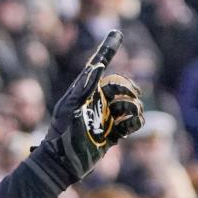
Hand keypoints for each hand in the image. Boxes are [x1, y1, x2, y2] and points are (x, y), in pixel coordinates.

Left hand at [43, 32, 144, 180]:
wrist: (62, 164)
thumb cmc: (61, 135)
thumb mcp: (71, 109)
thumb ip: (85, 88)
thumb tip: (97, 67)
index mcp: (85, 92)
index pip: (99, 67)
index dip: (107, 50)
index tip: (116, 33)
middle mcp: (97, 103)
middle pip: (122, 86)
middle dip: (128, 89)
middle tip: (127, 98)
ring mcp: (106, 118)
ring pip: (131, 104)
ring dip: (133, 107)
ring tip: (122, 118)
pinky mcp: (113, 134)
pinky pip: (133, 123)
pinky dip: (135, 122)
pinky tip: (126, 128)